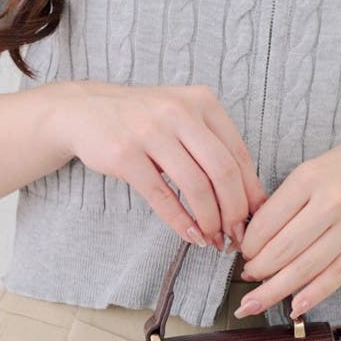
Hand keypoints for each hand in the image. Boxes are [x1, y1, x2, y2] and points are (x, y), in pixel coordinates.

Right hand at [53, 80, 266, 249]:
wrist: (86, 111)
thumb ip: (214, 148)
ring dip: (210, 220)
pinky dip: (180, 221)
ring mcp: (151, 131)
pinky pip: (161, 196)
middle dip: (235, 211)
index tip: (255, 219)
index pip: (239, 154)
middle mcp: (179, 112)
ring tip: (214, 239)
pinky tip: (191, 235)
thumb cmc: (145, 122)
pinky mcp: (125, 154)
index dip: (251, 192)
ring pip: (196, 186)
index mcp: (203, 102)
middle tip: (236, 235)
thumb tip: (251, 199)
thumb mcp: (184, 119)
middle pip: (223, 171)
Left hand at [234, 129, 340, 317]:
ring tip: (255, 302)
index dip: (250, 244)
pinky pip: (336, 275)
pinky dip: (313, 295)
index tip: (243, 254)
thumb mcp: (319, 165)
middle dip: (258, 270)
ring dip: (275, 289)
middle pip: (283, 248)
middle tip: (246, 280)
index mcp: (310, 175)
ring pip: (306, 267)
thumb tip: (258, 233)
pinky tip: (294, 307)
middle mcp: (331, 200)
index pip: (268, 220)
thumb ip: (291, 195)